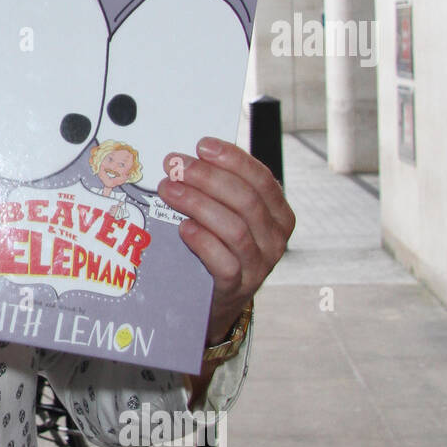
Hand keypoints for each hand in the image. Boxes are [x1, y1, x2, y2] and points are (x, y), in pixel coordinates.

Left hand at [157, 137, 294, 344]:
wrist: (215, 300)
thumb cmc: (219, 248)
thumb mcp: (228, 216)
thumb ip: (220, 191)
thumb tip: (188, 158)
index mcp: (278, 214)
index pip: (261, 179)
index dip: (232, 159)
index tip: (202, 145)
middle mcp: (275, 239)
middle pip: (245, 200)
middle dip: (207, 177)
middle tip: (175, 166)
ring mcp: (259, 265)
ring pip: (234, 228)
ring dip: (197, 204)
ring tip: (169, 191)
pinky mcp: (238, 287)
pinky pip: (224, 262)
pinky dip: (202, 241)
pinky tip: (183, 228)